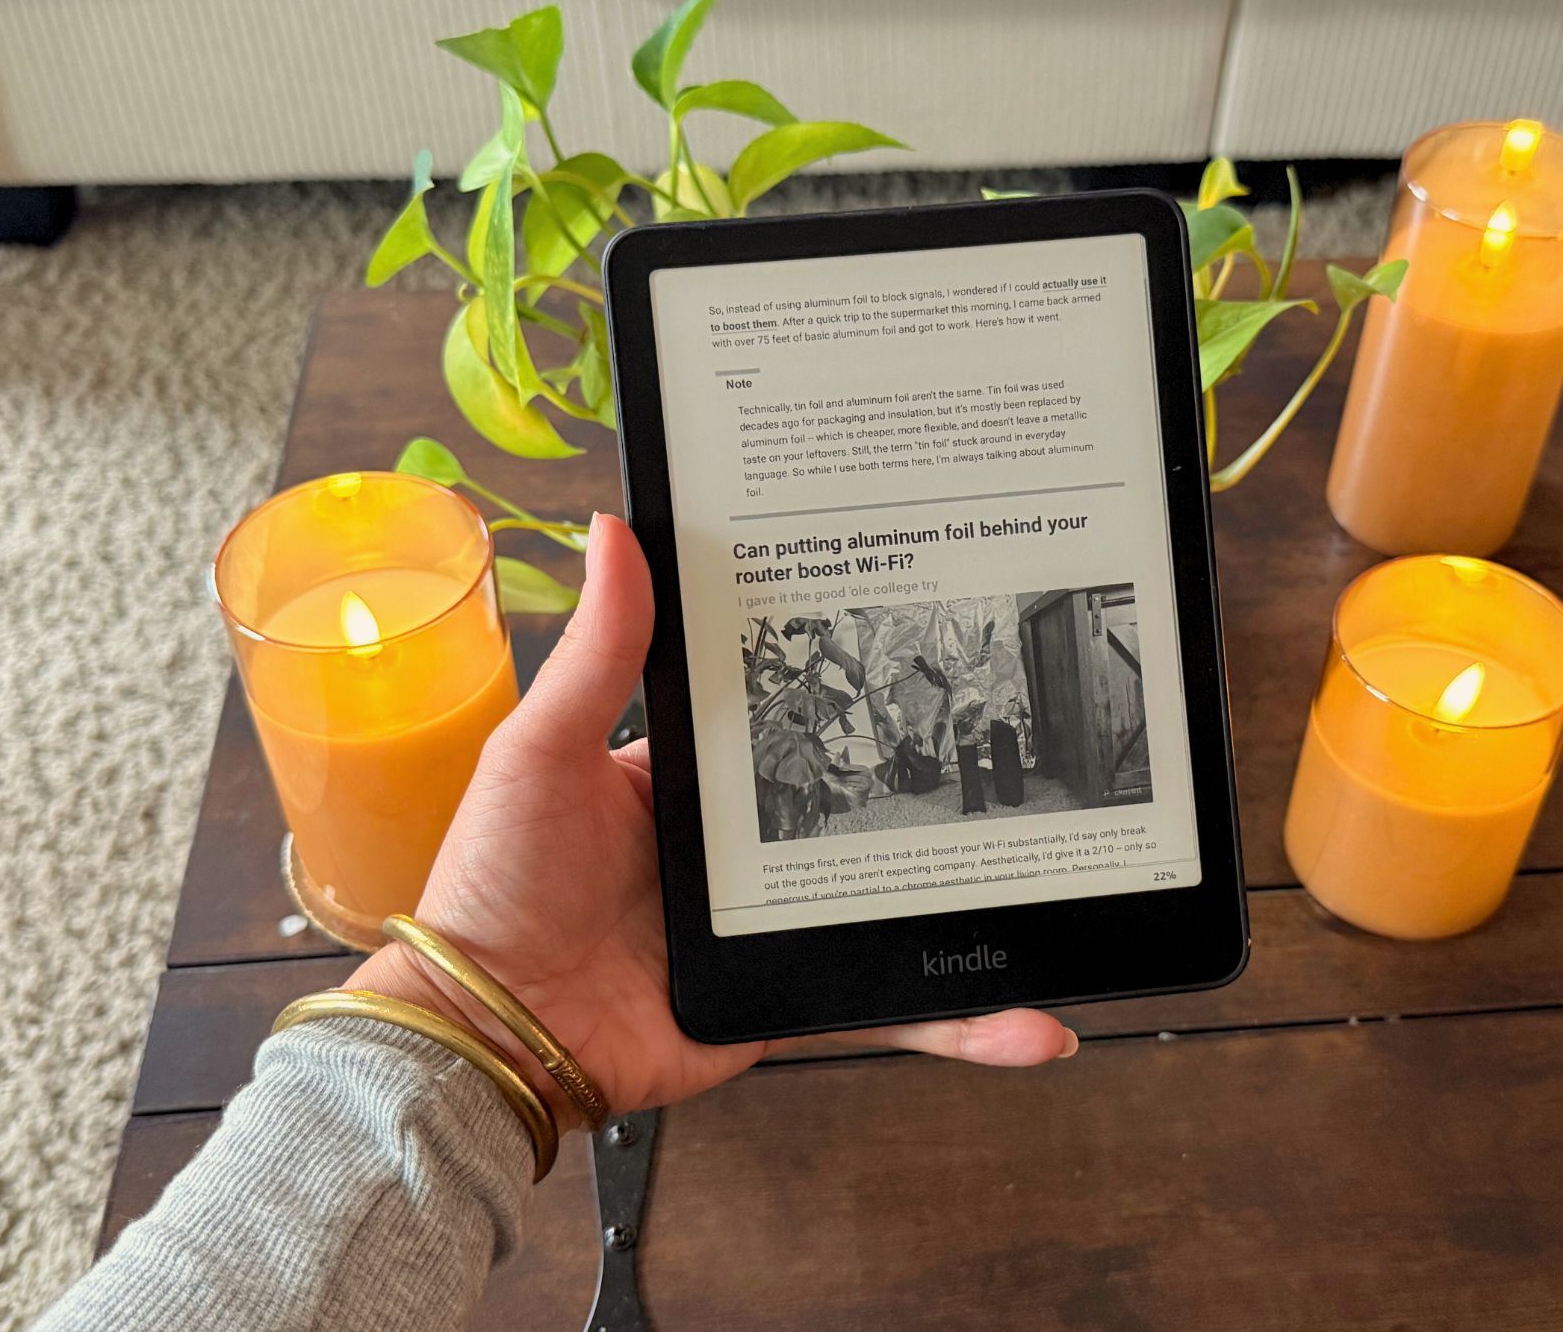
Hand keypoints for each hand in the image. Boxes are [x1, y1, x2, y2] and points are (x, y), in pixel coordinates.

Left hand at [350, 513, 1074, 1129]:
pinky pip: (892, 1007)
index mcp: (689, 777)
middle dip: (945, 779)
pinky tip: (1033, 1023)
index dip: (849, 675)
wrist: (488, 1034)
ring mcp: (774, 926)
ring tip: (1074, 879)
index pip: (786, 710)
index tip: (921, 624)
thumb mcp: (541, 750)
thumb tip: (615, 528)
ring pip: (900, 903)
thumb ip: (600, 654)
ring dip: (985, 905)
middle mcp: (742, 848)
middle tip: (1030, 736)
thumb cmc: (493, 886)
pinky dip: (965, 1021)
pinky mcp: (791, 999)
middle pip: (861, 801)